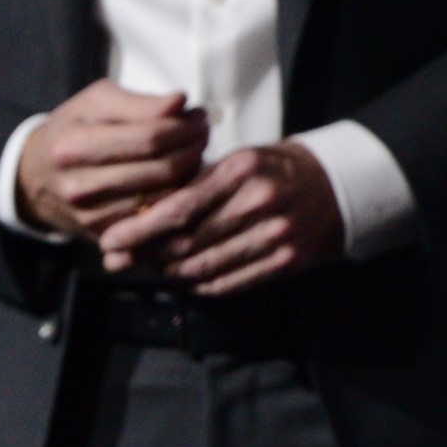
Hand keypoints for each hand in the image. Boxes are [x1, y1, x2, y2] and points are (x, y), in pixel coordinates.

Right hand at [16, 79, 209, 234]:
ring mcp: (91, 217)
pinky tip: (180, 178)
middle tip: (203, 133)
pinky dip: (175, 198)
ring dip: (190, 174)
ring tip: (194, 151)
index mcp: (74, 146)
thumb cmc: (72, 130)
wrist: (34, 179)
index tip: (199, 115)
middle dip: (194, 148)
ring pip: (164, 198)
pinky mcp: (104, 237)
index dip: (185, 127)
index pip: (150, 138)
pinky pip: (155, 219)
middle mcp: (80, 186)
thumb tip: (181, 103)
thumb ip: (140, 103)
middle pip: (162, 171)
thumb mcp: (96, 102)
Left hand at [96, 141, 343, 295]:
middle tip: (121, 259)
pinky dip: (202, 285)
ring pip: (205, 267)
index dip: (139, 229)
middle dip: (147, 254)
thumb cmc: (274, 171)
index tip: (111, 239)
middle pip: (187, 241)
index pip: (179, 206)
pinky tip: (188, 279)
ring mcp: (277, 235)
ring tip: (152, 268)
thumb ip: (194, 184)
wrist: (336, 187)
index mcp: (242, 169)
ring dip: (171, 272)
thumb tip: (140, 215)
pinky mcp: (288, 261)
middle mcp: (260, 202)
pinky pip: (231, 283)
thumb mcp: (238, 161)